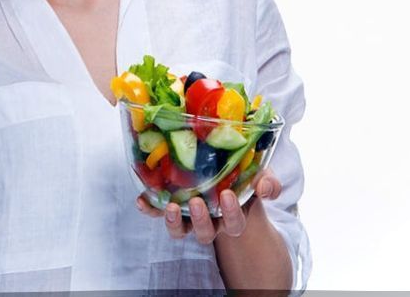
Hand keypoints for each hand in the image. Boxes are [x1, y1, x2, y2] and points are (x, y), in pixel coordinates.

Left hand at [135, 168, 281, 243]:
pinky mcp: (171, 208)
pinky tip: (142, 200)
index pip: (234, 224)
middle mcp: (209, 221)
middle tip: (197, 202)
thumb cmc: (243, 179)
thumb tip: (265, 186)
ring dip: (174, 222)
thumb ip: (267, 183)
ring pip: (180, 231)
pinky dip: (149, 209)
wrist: (225, 177)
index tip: (228, 195)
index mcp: (232, 216)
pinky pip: (157, 213)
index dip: (231, 213)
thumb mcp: (260, 177)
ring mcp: (188, 217)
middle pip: (204, 233)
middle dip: (201, 220)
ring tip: (172, 207)